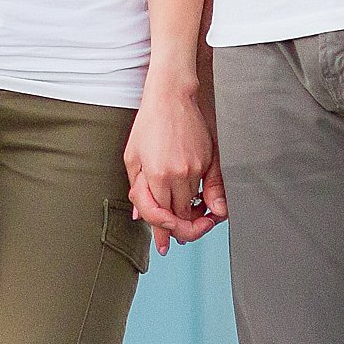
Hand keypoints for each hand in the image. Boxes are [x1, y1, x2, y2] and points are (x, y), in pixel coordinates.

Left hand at [124, 88, 222, 252]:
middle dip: (176, 229)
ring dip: (190, 216)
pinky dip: (205, 202)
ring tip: (187, 220)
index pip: (159, 215)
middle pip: (180, 215)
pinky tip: (201, 206)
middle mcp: (178, 174)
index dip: (161, 233)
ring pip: (195, 205)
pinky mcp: (208, 161)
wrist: (172, 97)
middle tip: (175, 238)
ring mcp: (196, 168)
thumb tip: (139, 215)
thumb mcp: (133, 155)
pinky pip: (210, 191)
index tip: (163, 246)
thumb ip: (136, 188)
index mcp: (156, 175)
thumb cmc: (149, 122)